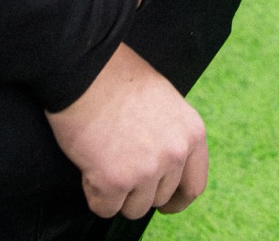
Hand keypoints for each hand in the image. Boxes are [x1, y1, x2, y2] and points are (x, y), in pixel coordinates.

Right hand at [46, 43, 209, 218]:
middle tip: (118, 166)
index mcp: (192, 134)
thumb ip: (171, 135)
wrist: (85, 69)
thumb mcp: (164, 102)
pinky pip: (104, 208)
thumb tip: (165, 168)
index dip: (177, 200)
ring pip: (133, 208)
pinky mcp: (114, 181)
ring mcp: (146, 170)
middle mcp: (175, 154)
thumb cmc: (118, 78)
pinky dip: (93, 194)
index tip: (164, 204)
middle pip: (159, 198)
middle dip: (138, 191)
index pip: (194, 185)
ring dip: (116, 194)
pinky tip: (88, 166)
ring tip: (102, 160)